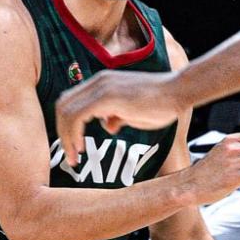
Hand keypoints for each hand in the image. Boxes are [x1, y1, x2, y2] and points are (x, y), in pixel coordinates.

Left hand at [56, 68, 196, 163]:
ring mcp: (101, 87)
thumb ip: (117, 117)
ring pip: (66, 111)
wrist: (178, 92)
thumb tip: (108, 125)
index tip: (73, 146)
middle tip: (69, 155)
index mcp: (102, 83)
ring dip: (65, 137)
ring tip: (73, 157)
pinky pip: (78, 116)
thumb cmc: (161, 103)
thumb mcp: (133, 113)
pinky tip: (81, 149)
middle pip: (62, 105)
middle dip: (61, 132)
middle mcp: (98, 82)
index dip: (66, 125)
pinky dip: (73, 134)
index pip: (70, 102)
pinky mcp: (107, 97)